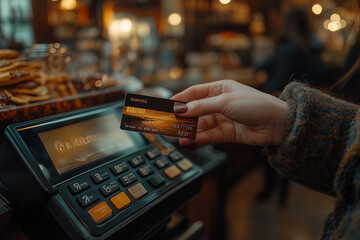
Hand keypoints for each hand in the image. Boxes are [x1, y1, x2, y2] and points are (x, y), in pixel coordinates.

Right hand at [172, 80, 288, 145]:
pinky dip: (199, 138)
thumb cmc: (255, 104)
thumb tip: (181, 109)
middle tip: (168, 123)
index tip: (167, 105)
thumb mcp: (225, 101)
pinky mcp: (228, 133)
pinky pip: (209, 135)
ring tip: (175, 135)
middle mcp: (220, 103)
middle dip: (183, 117)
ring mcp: (224, 119)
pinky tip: (188, 141)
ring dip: (189, 130)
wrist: (277, 123)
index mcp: (220, 88)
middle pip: (197, 110)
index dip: (181, 98)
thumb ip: (202, 107)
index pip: (195, 92)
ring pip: (201, 124)